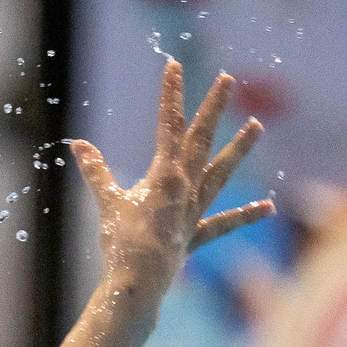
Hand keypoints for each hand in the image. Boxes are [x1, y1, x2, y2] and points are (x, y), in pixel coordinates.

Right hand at [69, 60, 271, 322]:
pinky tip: (268, 206)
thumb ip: (97, 172)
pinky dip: (246, 215)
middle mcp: (186, 186)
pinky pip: (225, 223)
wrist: (140, 280)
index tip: (174, 66)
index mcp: (164, 174)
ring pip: (221, 172)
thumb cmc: (121, 241)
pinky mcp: (196, 234)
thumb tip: (77, 145)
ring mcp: (195, 209)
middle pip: (201, 138)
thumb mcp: (107, 202)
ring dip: (239, 148)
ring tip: (257, 126)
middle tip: (228, 79)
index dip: (170, 93)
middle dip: (213, 106)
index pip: (167, 124)